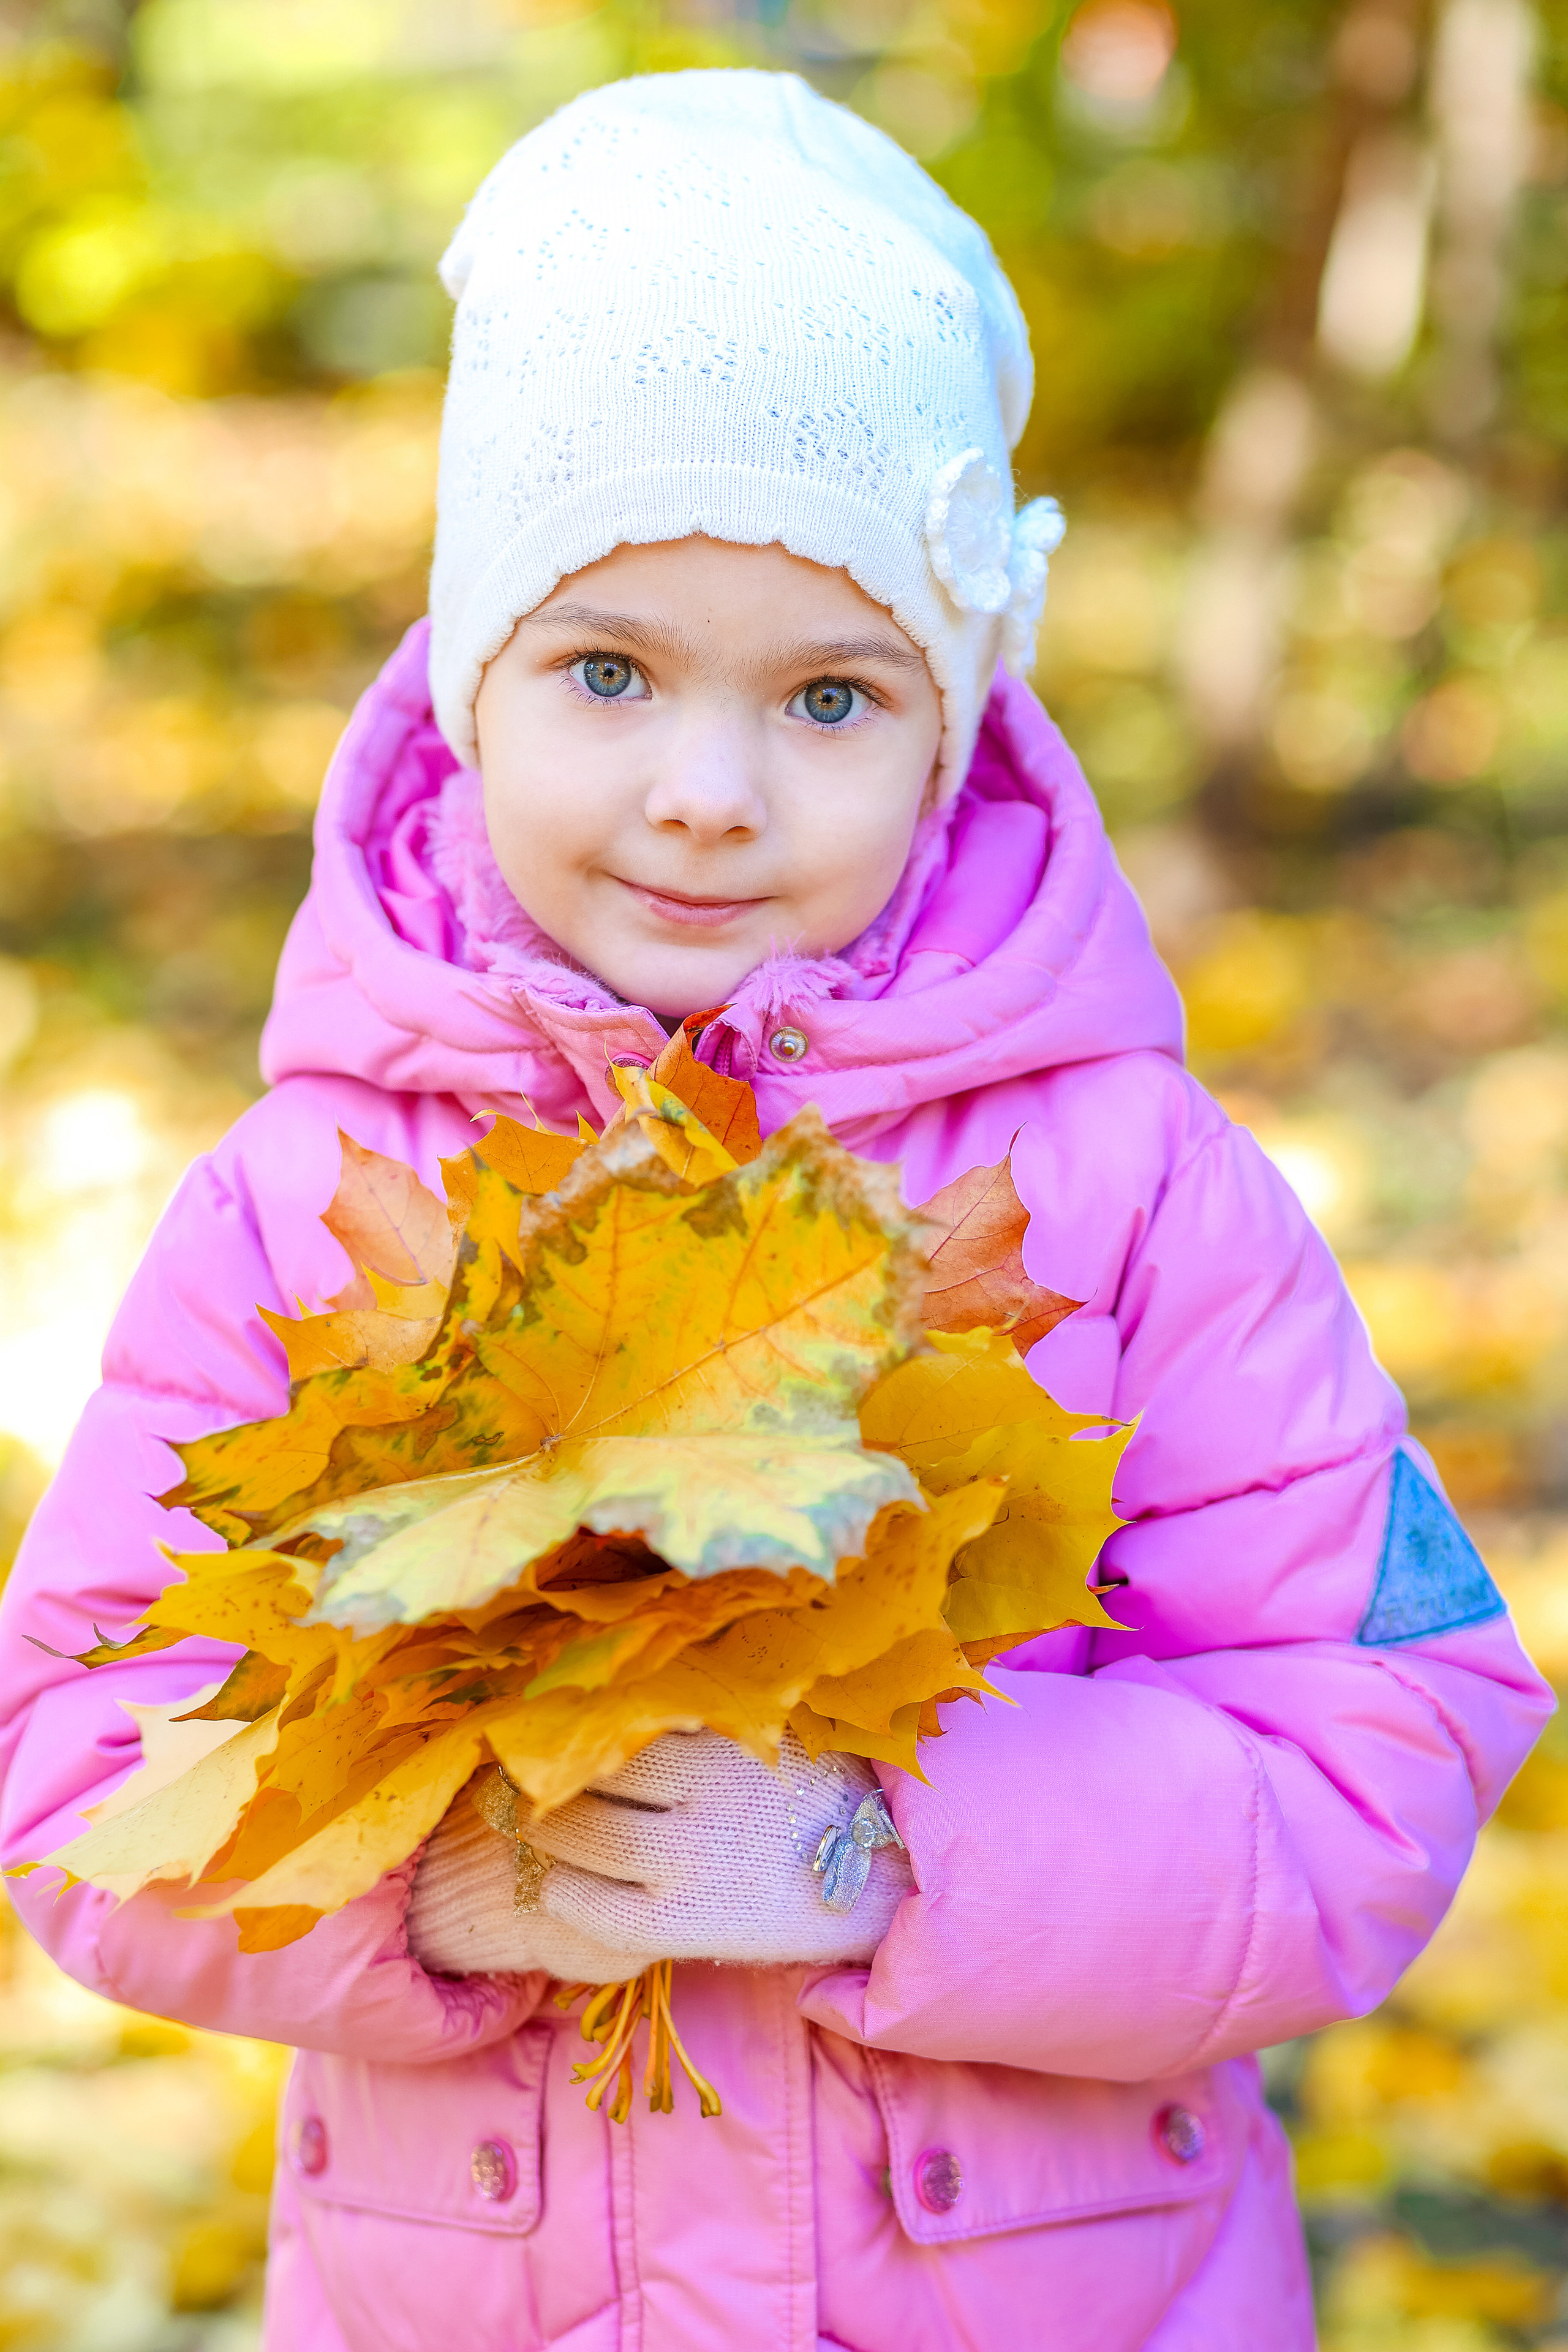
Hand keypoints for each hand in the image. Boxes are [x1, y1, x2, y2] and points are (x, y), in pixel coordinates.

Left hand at [405, 1732, 910, 1982]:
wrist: (886, 1881)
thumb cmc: (824, 1794)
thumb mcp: (779, 1727)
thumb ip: (716, 1707)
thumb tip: (638, 1680)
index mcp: (722, 1738)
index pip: (620, 1720)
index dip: (579, 1724)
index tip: (556, 1725)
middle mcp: (699, 1795)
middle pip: (593, 1776)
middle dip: (553, 1778)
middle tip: (532, 1779)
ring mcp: (690, 1863)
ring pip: (586, 1837)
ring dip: (549, 1831)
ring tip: (539, 1827)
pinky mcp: (685, 1926)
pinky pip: (598, 1911)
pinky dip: (566, 1894)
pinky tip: (561, 1885)